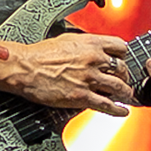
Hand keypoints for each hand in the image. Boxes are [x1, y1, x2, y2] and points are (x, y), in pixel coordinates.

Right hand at [0, 30, 131, 115]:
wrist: (25, 68)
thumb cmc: (40, 54)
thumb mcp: (66, 40)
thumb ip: (85, 45)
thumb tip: (94, 49)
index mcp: (90, 44)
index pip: (121, 48)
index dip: (123, 56)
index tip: (122, 61)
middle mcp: (93, 60)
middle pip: (122, 68)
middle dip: (124, 76)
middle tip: (122, 80)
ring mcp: (89, 79)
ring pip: (119, 87)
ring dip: (124, 93)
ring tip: (125, 95)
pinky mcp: (82, 96)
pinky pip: (107, 105)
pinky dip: (118, 110)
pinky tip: (122, 111)